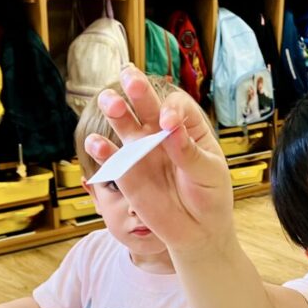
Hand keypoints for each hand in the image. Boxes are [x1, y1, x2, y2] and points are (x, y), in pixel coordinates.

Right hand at [85, 65, 233, 255]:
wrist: (198, 232)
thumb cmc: (210, 197)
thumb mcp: (209, 174)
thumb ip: (189, 152)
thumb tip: (169, 127)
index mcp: (187, 127)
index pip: (176, 108)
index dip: (170, 110)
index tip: (168, 123)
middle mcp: (161, 134)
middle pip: (147, 106)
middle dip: (138, 90)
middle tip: (129, 76)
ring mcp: (142, 152)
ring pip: (125, 125)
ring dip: (116, 111)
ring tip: (110, 101)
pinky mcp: (128, 174)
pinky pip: (112, 158)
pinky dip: (102, 150)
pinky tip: (96, 143)